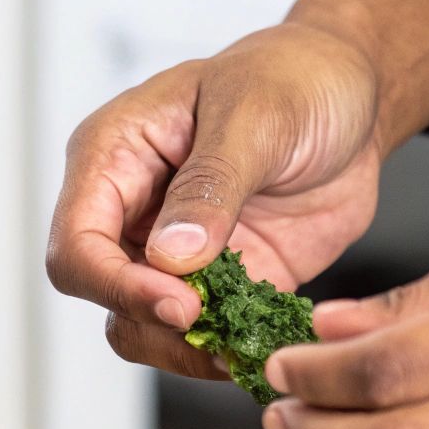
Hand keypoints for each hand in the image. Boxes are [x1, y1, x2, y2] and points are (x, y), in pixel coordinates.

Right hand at [44, 23, 383, 378]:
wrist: (351, 99)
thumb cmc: (293, 78)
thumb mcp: (254, 114)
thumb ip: (211, 184)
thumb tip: (169, 255)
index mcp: (113, 156)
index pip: (77, 243)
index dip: (116, 285)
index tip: (181, 302)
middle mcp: (129, 209)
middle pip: (102, 295)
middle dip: (153, 321)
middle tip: (216, 325)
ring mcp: (169, 252)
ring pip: (142, 327)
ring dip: (187, 348)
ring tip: (243, 343)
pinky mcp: (216, 283)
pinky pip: (201, 335)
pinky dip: (226, 350)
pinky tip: (263, 346)